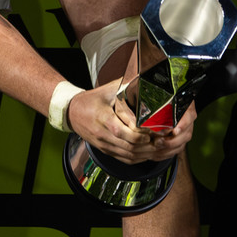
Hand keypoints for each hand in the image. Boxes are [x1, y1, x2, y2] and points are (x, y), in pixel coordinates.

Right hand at [67, 77, 195, 163]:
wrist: (71, 112)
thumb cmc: (91, 99)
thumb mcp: (108, 90)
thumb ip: (126, 86)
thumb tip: (145, 77)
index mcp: (105, 119)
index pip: (128, 133)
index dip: (145, 135)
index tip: (158, 130)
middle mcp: (105, 135)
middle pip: (131, 147)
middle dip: (150, 146)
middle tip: (164, 140)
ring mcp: (105, 145)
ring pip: (129, 156)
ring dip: (146, 154)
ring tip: (160, 147)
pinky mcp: (106, 150)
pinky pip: (124, 159)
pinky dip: (138, 158)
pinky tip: (148, 153)